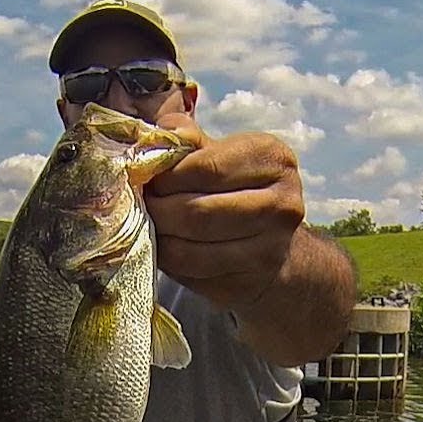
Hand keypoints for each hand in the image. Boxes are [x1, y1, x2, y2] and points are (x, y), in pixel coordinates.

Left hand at [144, 113, 305, 310]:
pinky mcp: (249, 282)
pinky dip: (167, 260)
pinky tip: (162, 246)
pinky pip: (191, 273)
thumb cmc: (234, 189)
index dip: (166, 176)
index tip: (146, 178)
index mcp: (273, 159)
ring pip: (190, 248)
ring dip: (158, 237)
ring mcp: (269, 248)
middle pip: (197, 212)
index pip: (206, 166)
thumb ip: (186, 141)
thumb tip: (152, 139)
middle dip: (158, 209)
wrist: (272, 246)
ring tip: (148, 224)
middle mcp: (281, 204)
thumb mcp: (218, 154)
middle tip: (142, 206)